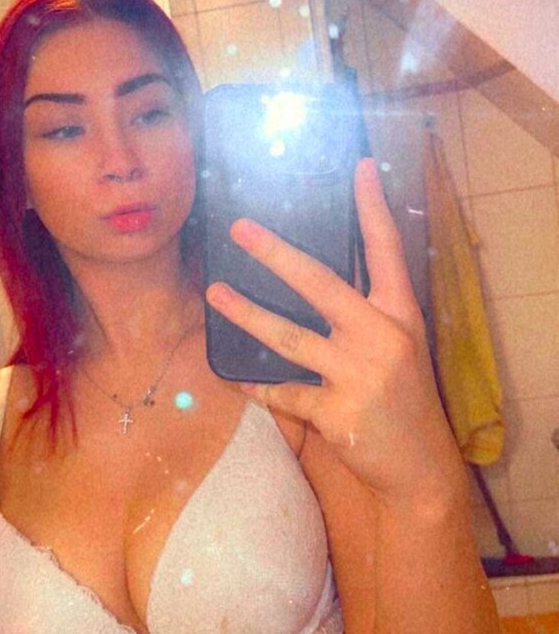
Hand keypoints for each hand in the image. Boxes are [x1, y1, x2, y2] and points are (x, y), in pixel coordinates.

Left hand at [205, 158, 462, 506]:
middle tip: (240, 229)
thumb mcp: (398, 347)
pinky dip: (257, 386)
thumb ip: (364, 313)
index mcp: (399, 315)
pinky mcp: (337, 413)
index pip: (386, 250)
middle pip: (321, 283)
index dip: (372, 207)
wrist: (418, 466)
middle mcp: (381, 337)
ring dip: (246, 315)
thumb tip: (314, 276)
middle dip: (276, 253)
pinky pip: (283, 393)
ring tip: (214, 293)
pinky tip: (233, 376)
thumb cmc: (403, 398)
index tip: (359, 167)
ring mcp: (359, 376)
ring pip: (289, 337)